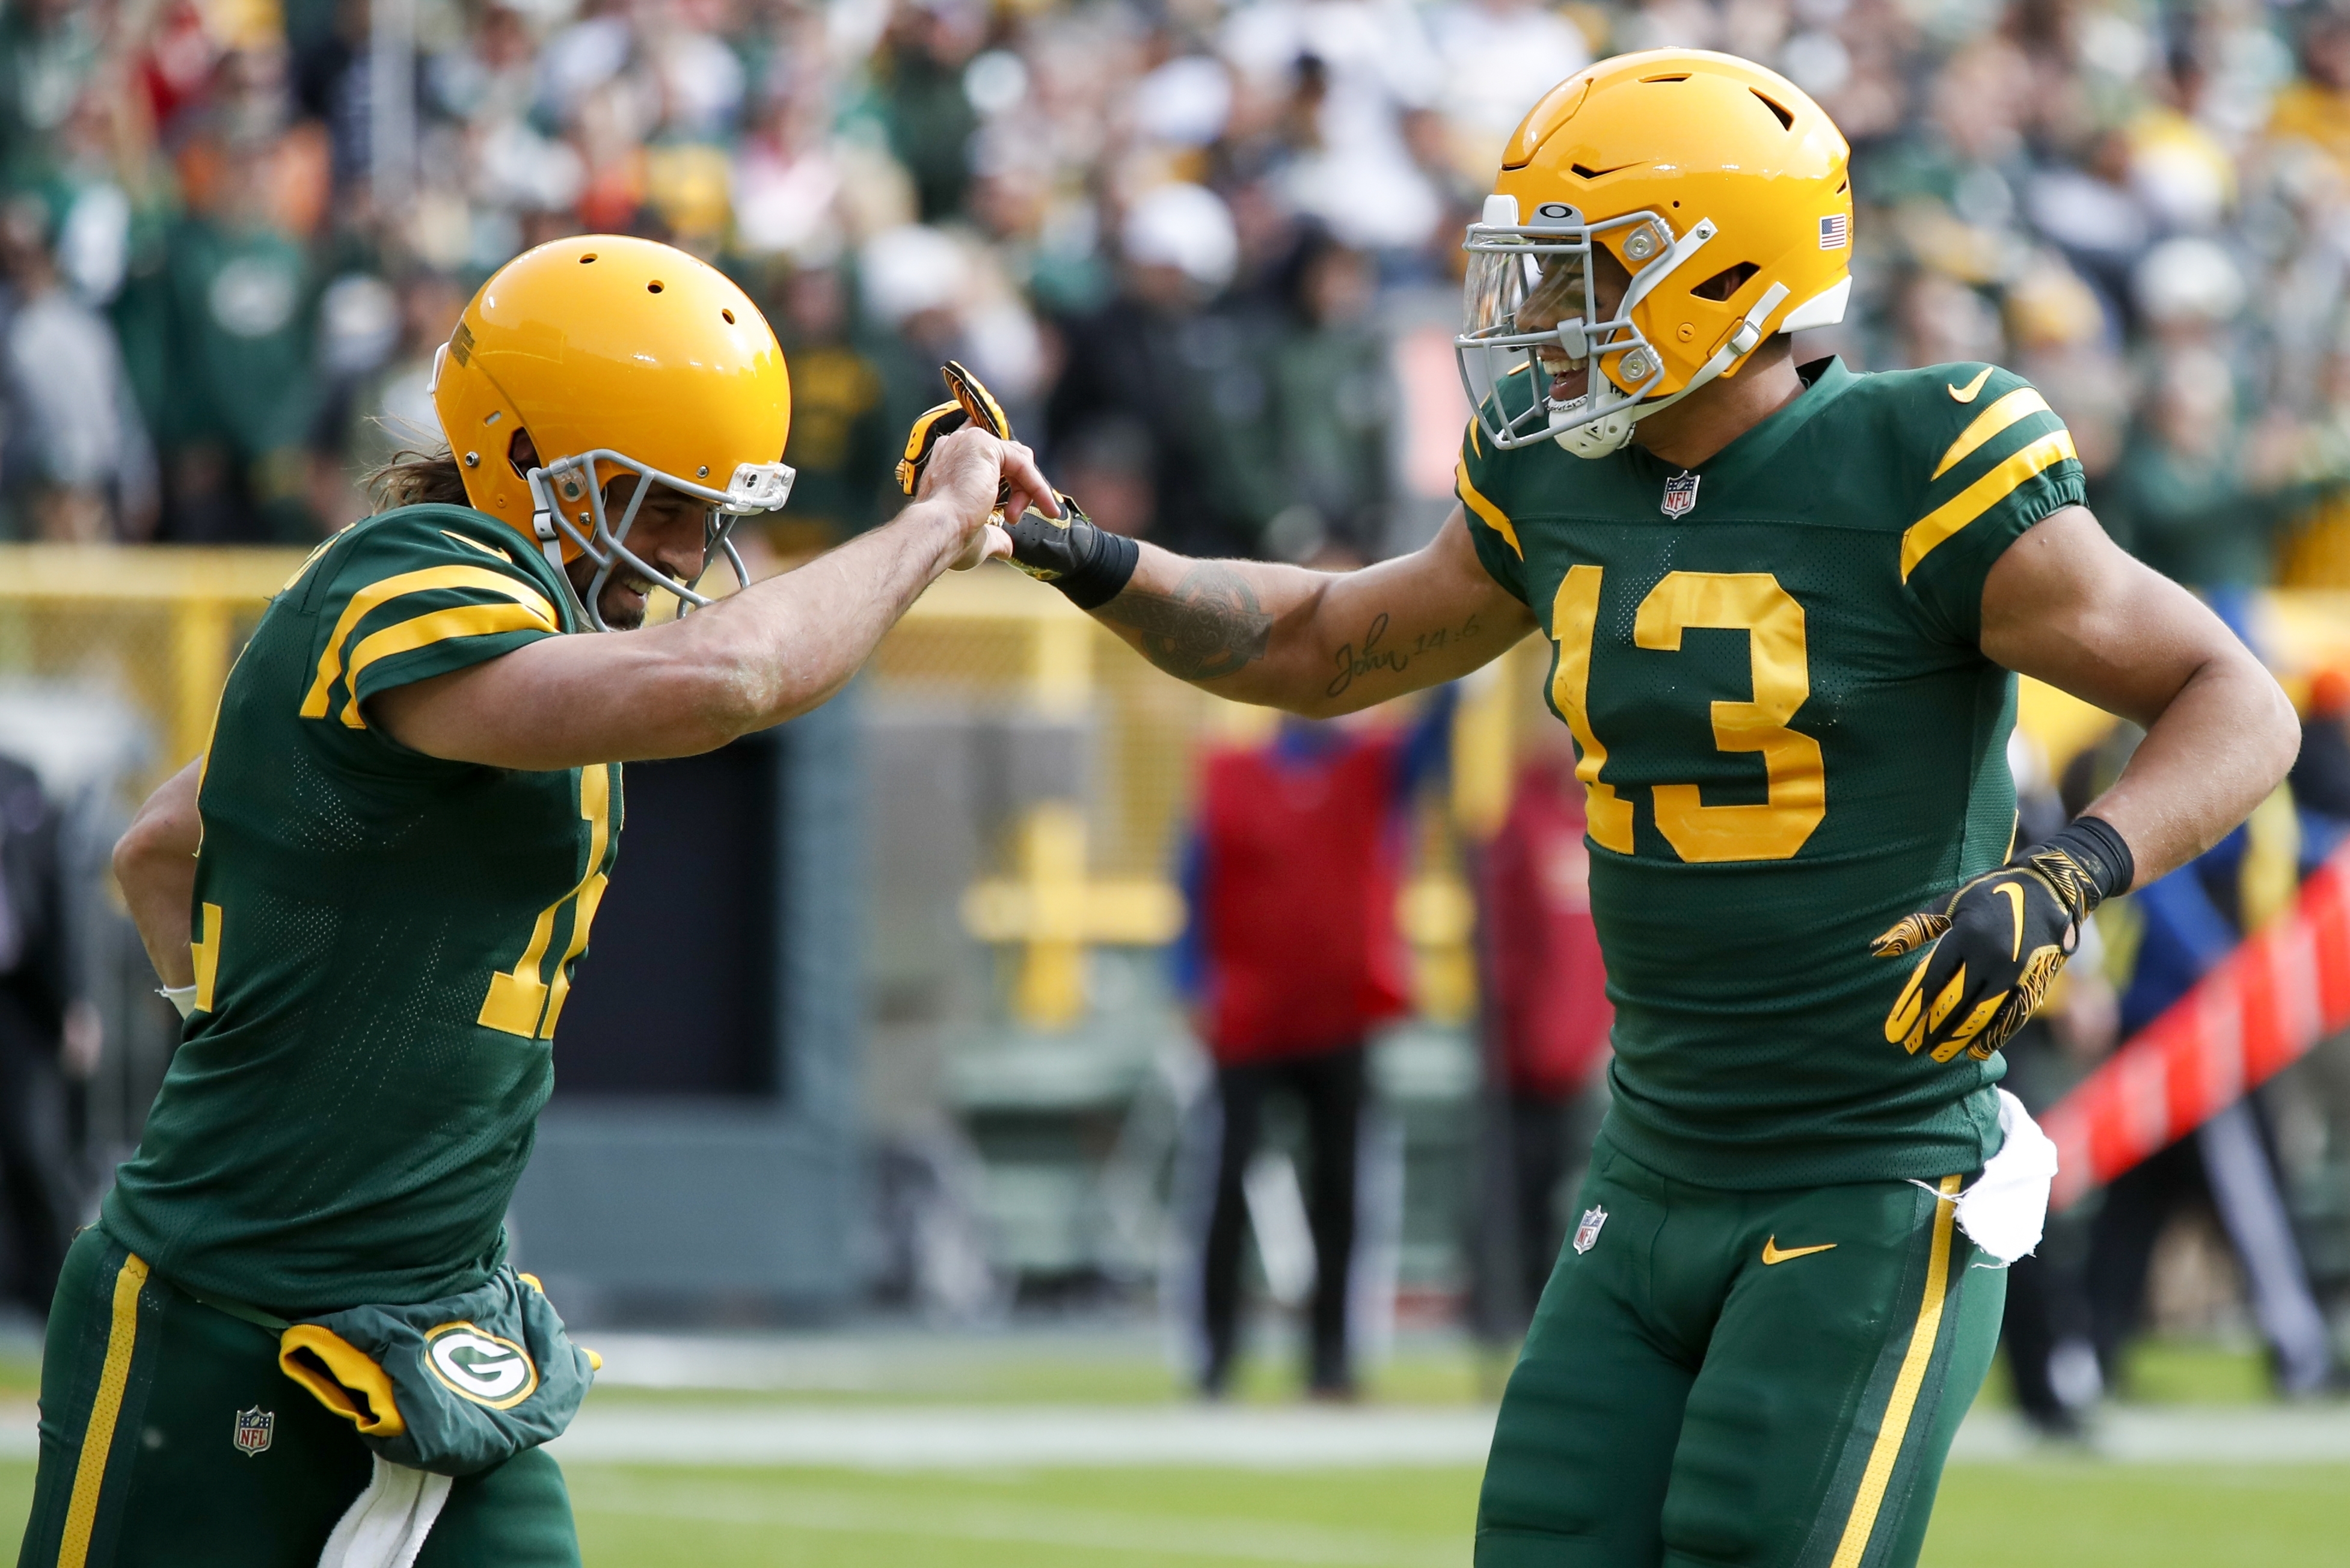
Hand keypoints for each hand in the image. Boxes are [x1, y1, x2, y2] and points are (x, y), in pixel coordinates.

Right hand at [915, 425, 1056, 569]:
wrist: (936, 533)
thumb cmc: (946, 536)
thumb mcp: (975, 534)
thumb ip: (994, 535)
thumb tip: (1005, 547)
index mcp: (949, 460)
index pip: (991, 460)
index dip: (1009, 482)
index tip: (1013, 512)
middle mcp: (957, 445)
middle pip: (1008, 458)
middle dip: (1020, 489)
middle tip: (1013, 518)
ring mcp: (970, 442)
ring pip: (1018, 459)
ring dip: (1028, 490)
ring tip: (1014, 518)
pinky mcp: (985, 446)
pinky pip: (1023, 464)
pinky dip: (1036, 486)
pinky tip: (1044, 506)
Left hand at [1871, 823, 2126, 1062]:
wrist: (2051, 889)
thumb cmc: (1991, 895)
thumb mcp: (1951, 903)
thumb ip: (1915, 928)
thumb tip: (1876, 950)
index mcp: (1965, 936)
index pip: (1931, 981)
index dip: (1912, 1008)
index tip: (1895, 1031)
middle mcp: (1990, 957)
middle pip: (1954, 1003)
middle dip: (1930, 1029)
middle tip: (1911, 1049)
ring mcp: (2015, 972)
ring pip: (1981, 1015)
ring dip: (1957, 1039)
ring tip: (1937, 1055)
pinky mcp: (2035, 982)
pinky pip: (2011, 1017)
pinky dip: (1993, 1037)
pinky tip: (1975, 1051)